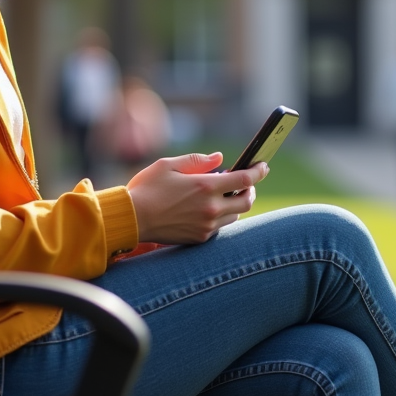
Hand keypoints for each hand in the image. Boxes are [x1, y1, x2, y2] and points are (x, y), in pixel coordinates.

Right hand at [127, 152, 268, 244]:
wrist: (131, 220)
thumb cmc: (147, 188)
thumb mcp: (169, 165)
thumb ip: (198, 160)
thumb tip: (220, 158)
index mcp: (204, 186)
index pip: (244, 179)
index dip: (258, 171)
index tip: (264, 165)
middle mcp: (210, 208)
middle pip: (247, 201)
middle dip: (251, 190)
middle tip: (246, 182)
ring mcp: (206, 225)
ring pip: (235, 214)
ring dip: (236, 203)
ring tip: (226, 193)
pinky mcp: (199, 238)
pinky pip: (220, 226)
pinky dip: (222, 215)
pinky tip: (211, 207)